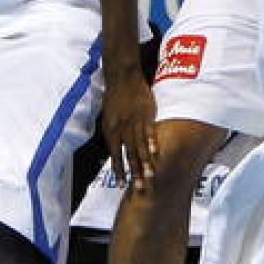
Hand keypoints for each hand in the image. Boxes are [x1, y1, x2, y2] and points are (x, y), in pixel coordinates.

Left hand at [99, 71, 157, 194]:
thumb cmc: (114, 97)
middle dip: (134, 171)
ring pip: (140, 145)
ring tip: (150, 175)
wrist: (122, 76)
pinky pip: (149, 130)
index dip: (118, 170)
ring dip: (145, 161)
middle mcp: (122, 129)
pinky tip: (156, 153)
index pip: (115, 155)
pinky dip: (152, 142)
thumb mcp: (107, 117)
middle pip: (128, 153)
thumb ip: (112, 133)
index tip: (121, 184)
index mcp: (111, 130)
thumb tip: (114, 148)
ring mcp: (135, 121)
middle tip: (139, 187)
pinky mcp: (146, 114)